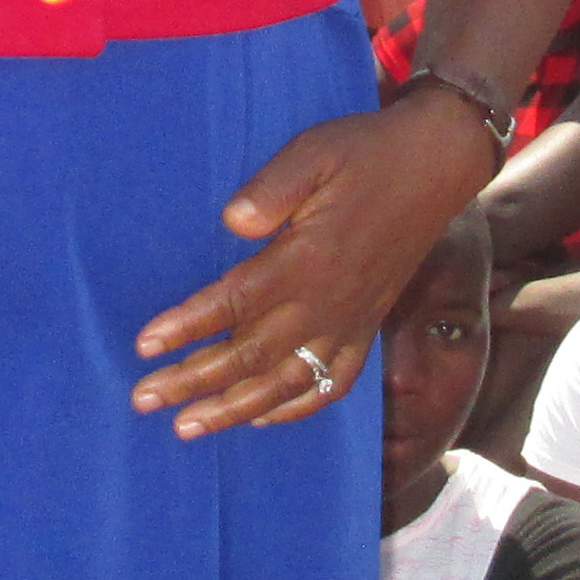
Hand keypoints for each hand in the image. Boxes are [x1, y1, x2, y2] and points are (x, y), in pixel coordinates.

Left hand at [134, 96, 495, 439]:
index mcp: (308, 261)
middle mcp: (328, 303)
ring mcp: (351, 322)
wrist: (436, 165)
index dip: (187, 328)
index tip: (144, 346)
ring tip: (186, 427)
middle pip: (250, 357)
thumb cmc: (365, 152)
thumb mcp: (314, 152)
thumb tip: (233, 221)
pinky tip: (261, 419)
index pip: (234, 305)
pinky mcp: (367, 328)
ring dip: (233, 410)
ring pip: (285, 384)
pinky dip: (294, 408)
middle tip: (143, 399)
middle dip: (192, 382)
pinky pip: (331, 385)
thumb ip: (272, 187)